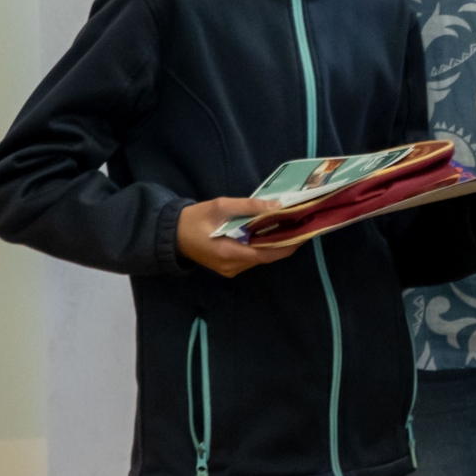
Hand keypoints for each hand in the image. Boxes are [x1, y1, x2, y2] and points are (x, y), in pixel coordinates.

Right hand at [177, 198, 302, 277]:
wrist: (171, 235)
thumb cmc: (195, 219)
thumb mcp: (221, 207)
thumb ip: (249, 207)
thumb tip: (277, 206)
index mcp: (229, 253)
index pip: (266, 254)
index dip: (288, 245)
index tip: (304, 233)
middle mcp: (232, 266)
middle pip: (265, 256)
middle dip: (284, 242)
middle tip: (301, 225)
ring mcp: (230, 269)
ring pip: (259, 257)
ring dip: (275, 244)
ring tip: (290, 226)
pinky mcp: (228, 266)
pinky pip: (251, 256)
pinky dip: (263, 245)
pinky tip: (271, 231)